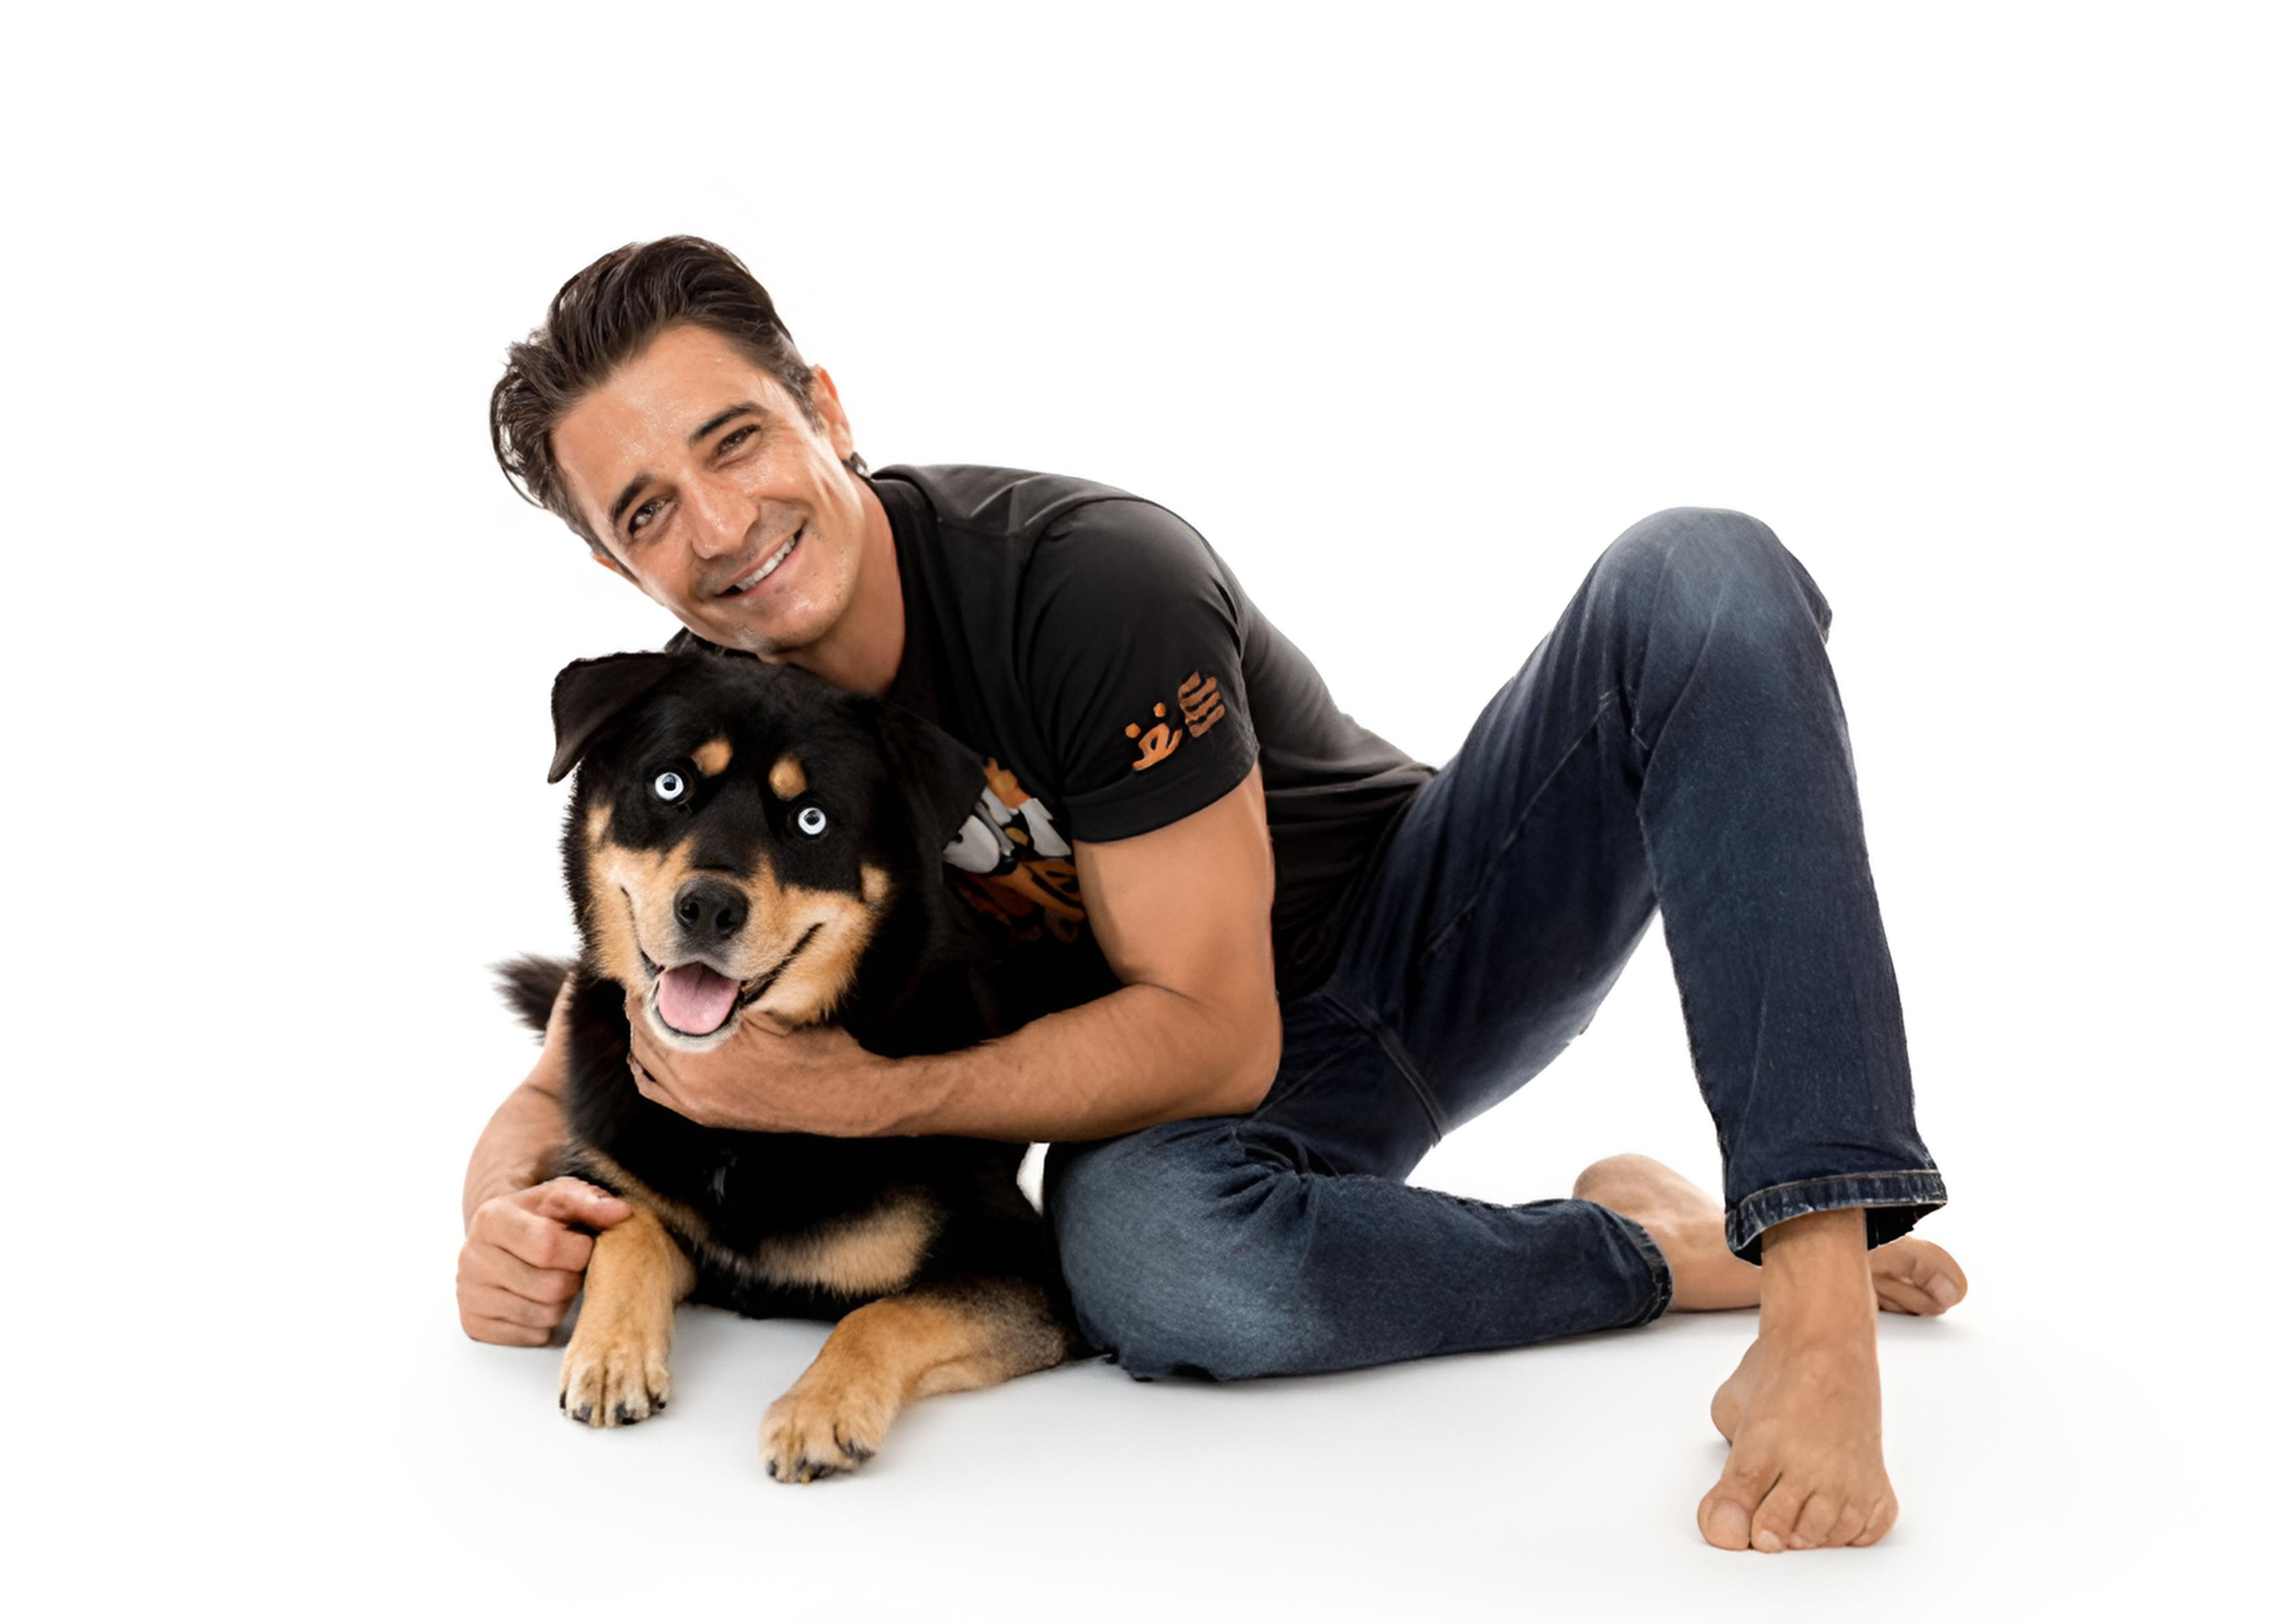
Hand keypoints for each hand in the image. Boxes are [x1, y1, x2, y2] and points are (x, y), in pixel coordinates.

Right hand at [457, 1177, 631, 1345]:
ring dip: (563, 1302)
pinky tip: (540, 1299)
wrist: (501, 1240)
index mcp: (492, 1218)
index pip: (547, 1246)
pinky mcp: (474, 1324)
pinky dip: (545, 1323)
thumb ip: (591, 1202)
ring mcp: (469, 1294)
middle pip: (548, 1287)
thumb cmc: (538, 1217)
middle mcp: (471, 1257)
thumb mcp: (562, 1197)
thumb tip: (620, 1213)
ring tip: (558, 1280)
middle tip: (574, 1267)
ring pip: (542, 1316)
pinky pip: (529, 1336)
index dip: (580, 1251)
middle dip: (574, 1279)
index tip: (587, 1245)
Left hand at [624, 988, 895, 1135]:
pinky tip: (655, 1049)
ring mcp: (696, 1105)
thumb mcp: (772, 1007)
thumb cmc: (816, 1051)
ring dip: (644, 1033)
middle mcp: (692, 1085)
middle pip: (643, 1036)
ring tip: (652, 1006)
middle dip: (644, 1004)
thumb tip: (695, 964)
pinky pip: (656, 1091)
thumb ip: (728, 989)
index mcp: (705, 1055)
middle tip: (652, 978)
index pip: (654, 1011)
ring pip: (644, 1063)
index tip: (654, 962)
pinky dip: (648, 1067)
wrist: (843, 1097)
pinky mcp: (704, 1116)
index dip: (651, 982)